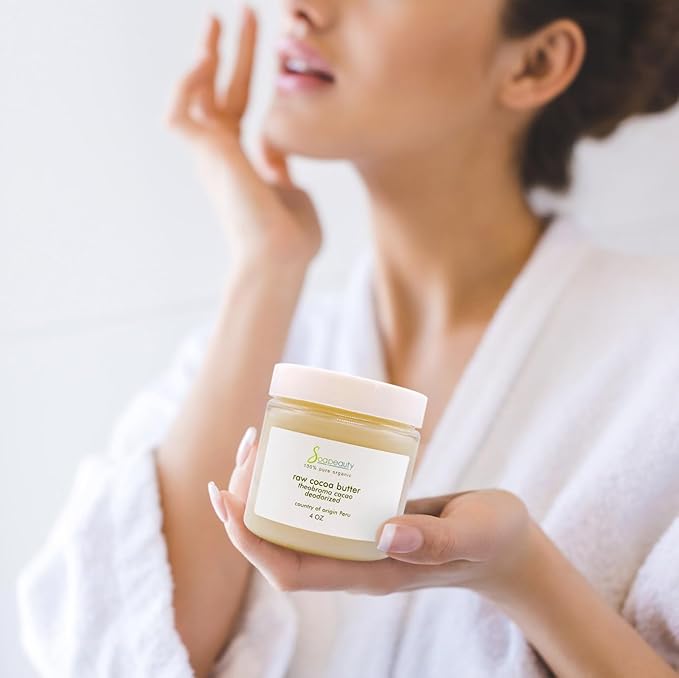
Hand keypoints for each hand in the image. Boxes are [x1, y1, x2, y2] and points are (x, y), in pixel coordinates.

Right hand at [165, 8, 322, 267]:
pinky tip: (204, 60)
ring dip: (206, 56)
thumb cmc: (293, 239)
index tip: (264, 43)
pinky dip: (186, 85)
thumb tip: (282, 162)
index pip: (238, 106)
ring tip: (219, 21)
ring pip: (197, 95)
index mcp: (243, 161)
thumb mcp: (294, 193)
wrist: (282, 258)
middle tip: (241, 14)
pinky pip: (181, 113)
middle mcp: (222, 155)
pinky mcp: (206, 156)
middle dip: (230, 51)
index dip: (246, 72)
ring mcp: (212, 155)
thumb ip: (284, 169)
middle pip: (219, 91)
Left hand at [208, 427, 533, 595]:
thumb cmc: (493, 540)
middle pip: (280, 545)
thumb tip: (384, 533)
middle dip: (248, 506)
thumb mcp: (472, 536)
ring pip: (294, 523)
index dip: (250, 542)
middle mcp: (354, 560)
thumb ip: (435, 539)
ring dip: (265, 490)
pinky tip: (293, 448)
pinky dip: (296, 479)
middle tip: (245, 450)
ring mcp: (359, 540)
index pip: (291, 571)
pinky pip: (318, 505)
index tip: (226, 501)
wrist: (507, 542)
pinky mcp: (367, 518)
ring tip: (255, 444)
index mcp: (370, 573)